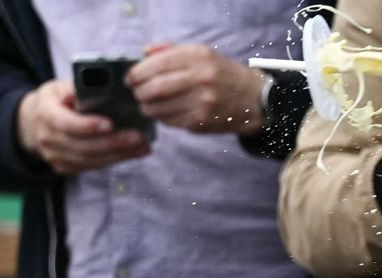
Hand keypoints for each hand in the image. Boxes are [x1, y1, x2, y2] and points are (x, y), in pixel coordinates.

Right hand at [16, 79, 150, 174]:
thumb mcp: (59, 87)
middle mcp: (48, 139)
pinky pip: (93, 166)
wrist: (33, 124)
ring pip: (91, 160)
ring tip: (142, 145)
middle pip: (84, 146)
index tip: (110, 124)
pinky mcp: (66, 167)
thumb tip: (99, 84)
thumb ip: (77, 87)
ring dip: (119, 154)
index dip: (88, 125)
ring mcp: (56, 157)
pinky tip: (133, 152)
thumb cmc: (54, 101)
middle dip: (113, 143)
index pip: (67, 123)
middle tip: (138, 137)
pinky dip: (115, 160)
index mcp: (45, 114)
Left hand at [126, 43, 265, 134]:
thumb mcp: (201, 53)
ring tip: (147, 104)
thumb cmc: (220, 73)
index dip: (138, 73)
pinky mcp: (201, 122)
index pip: (158, 64)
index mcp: (198, 57)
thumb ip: (171, 50)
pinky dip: (161, 117)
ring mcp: (202, 103)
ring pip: (160, 108)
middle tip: (136, 93)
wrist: (251, 98)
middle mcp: (201, 78)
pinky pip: (170, 121)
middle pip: (156, 88)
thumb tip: (144, 53)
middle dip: (139, 92)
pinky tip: (164, 112)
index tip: (130, 78)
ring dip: (147, 107)